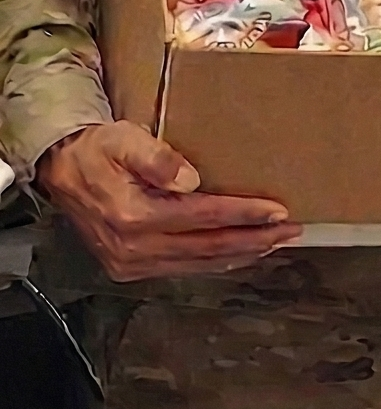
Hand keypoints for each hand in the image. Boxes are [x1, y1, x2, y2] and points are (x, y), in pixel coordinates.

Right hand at [36, 122, 298, 282]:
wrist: (62, 169)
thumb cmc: (98, 151)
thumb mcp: (124, 139)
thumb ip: (156, 158)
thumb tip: (189, 179)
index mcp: (132, 215)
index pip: (203, 217)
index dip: (244, 214)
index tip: (278, 210)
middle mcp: (132, 246)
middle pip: (208, 246)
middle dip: (255, 239)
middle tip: (290, 231)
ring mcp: (130, 262)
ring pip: (199, 263)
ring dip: (242, 253)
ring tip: (275, 242)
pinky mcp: (130, 267)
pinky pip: (184, 268)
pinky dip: (217, 261)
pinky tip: (240, 253)